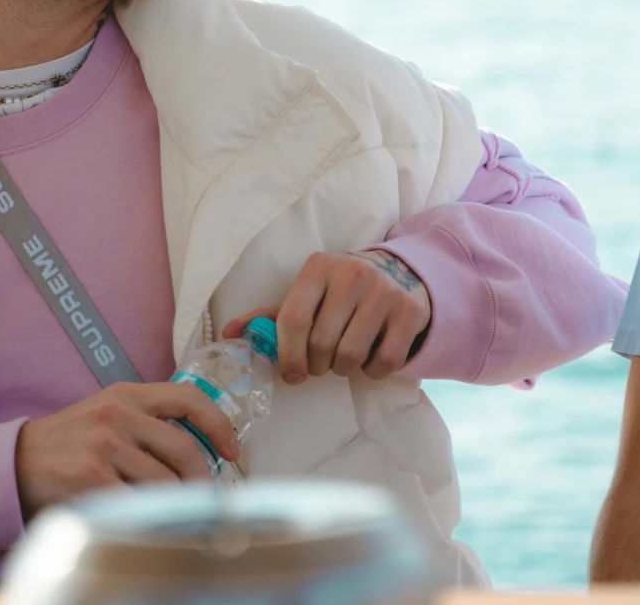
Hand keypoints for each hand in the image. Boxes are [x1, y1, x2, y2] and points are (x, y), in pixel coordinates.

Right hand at [12, 380, 240, 513]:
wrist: (12, 463)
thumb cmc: (67, 443)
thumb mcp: (107, 415)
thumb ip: (147, 423)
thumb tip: (200, 450)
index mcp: (127, 394)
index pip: (189, 399)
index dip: (218, 425)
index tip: (232, 451)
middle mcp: (117, 413)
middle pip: (183, 450)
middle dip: (201, 481)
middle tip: (205, 500)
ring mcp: (104, 445)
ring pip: (163, 482)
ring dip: (172, 504)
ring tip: (168, 513)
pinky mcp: (90, 477)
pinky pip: (136, 502)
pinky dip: (145, 516)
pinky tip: (140, 520)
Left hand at [232, 249, 430, 385]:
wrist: (400, 274)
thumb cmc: (341, 293)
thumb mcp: (308, 296)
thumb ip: (270, 317)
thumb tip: (229, 333)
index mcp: (320, 267)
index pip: (293, 319)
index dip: (288, 355)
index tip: (292, 373)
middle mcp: (353, 273)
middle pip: (321, 343)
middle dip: (317, 364)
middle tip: (322, 362)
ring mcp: (386, 290)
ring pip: (351, 356)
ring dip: (343, 369)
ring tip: (345, 357)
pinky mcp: (410, 311)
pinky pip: (384, 362)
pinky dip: (372, 371)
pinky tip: (371, 357)